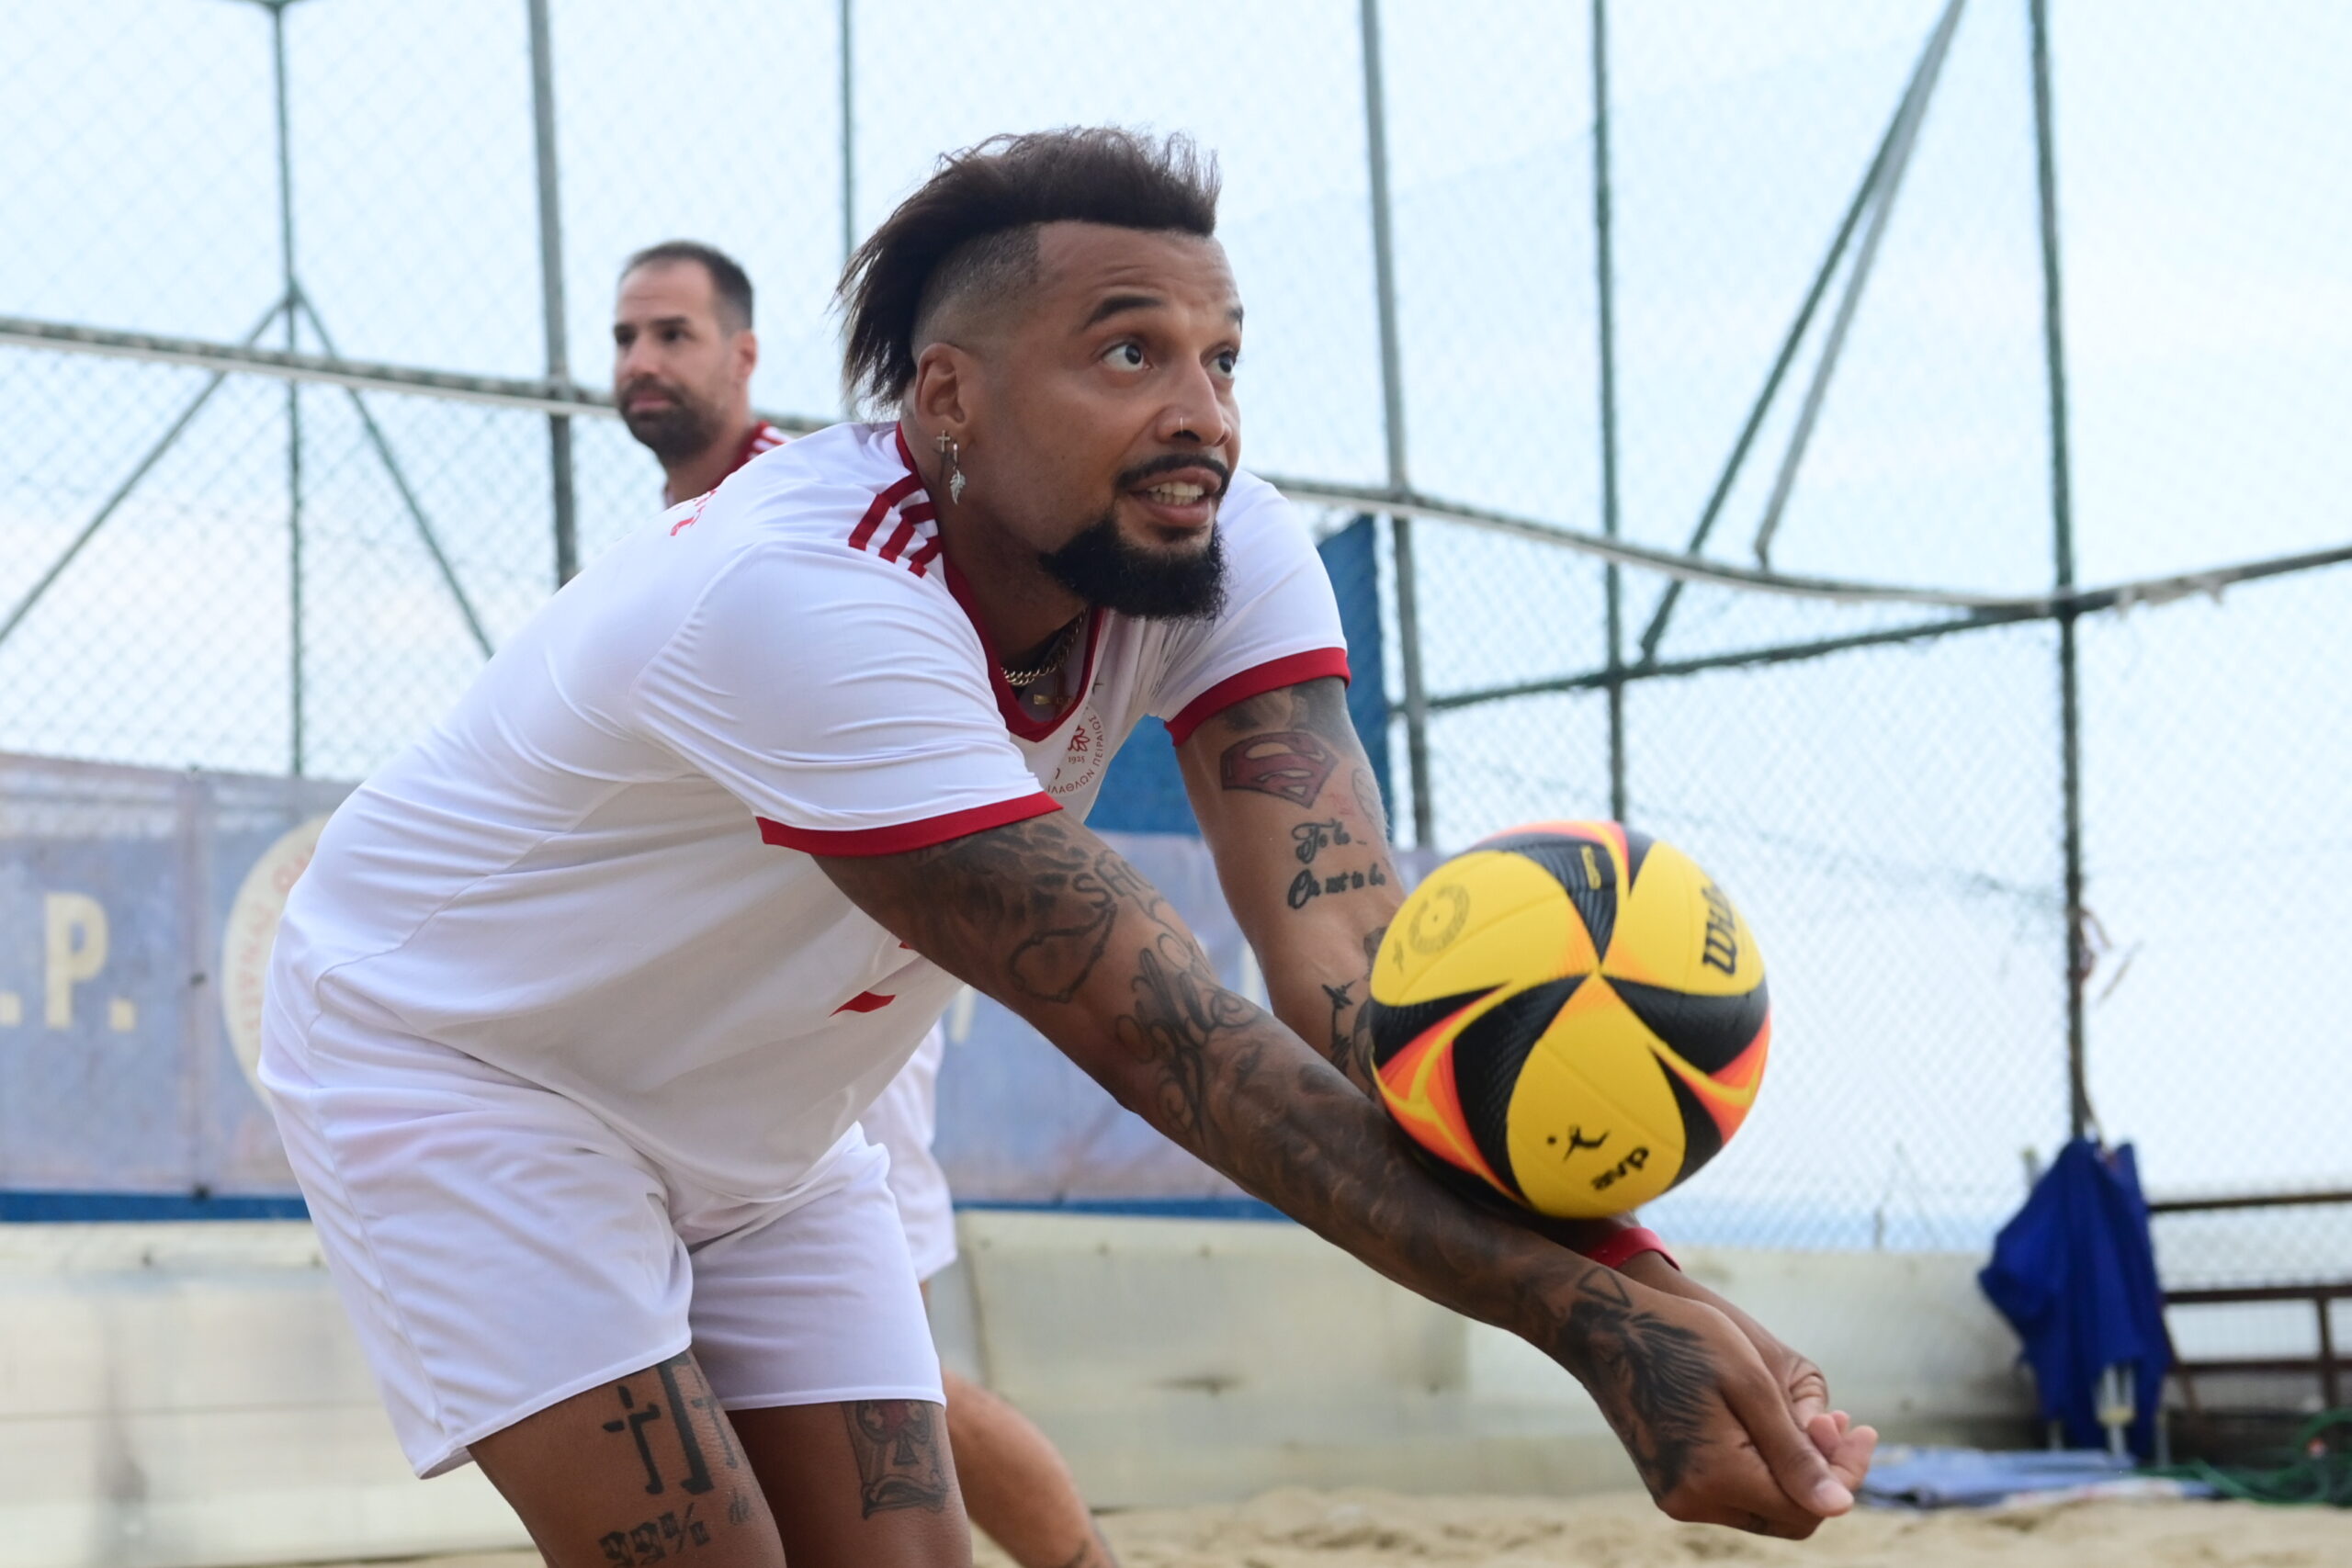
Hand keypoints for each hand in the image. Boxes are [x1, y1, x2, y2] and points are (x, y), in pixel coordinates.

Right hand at [1554, 1266, 1872, 1536]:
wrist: (1601, 1325)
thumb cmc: (1680, 1338)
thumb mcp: (1750, 1384)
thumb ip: (1795, 1452)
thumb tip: (1840, 1507)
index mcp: (1717, 1479)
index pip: (1808, 1509)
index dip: (1845, 1475)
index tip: (1864, 1429)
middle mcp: (1693, 1502)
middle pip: (1786, 1516)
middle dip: (1822, 1473)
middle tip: (1841, 1423)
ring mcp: (1675, 1495)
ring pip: (1759, 1505)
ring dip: (1791, 1469)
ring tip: (1809, 1418)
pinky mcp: (1666, 1481)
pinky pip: (1730, 1492)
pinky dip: (1759, 1465)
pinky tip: (1765, 1424)